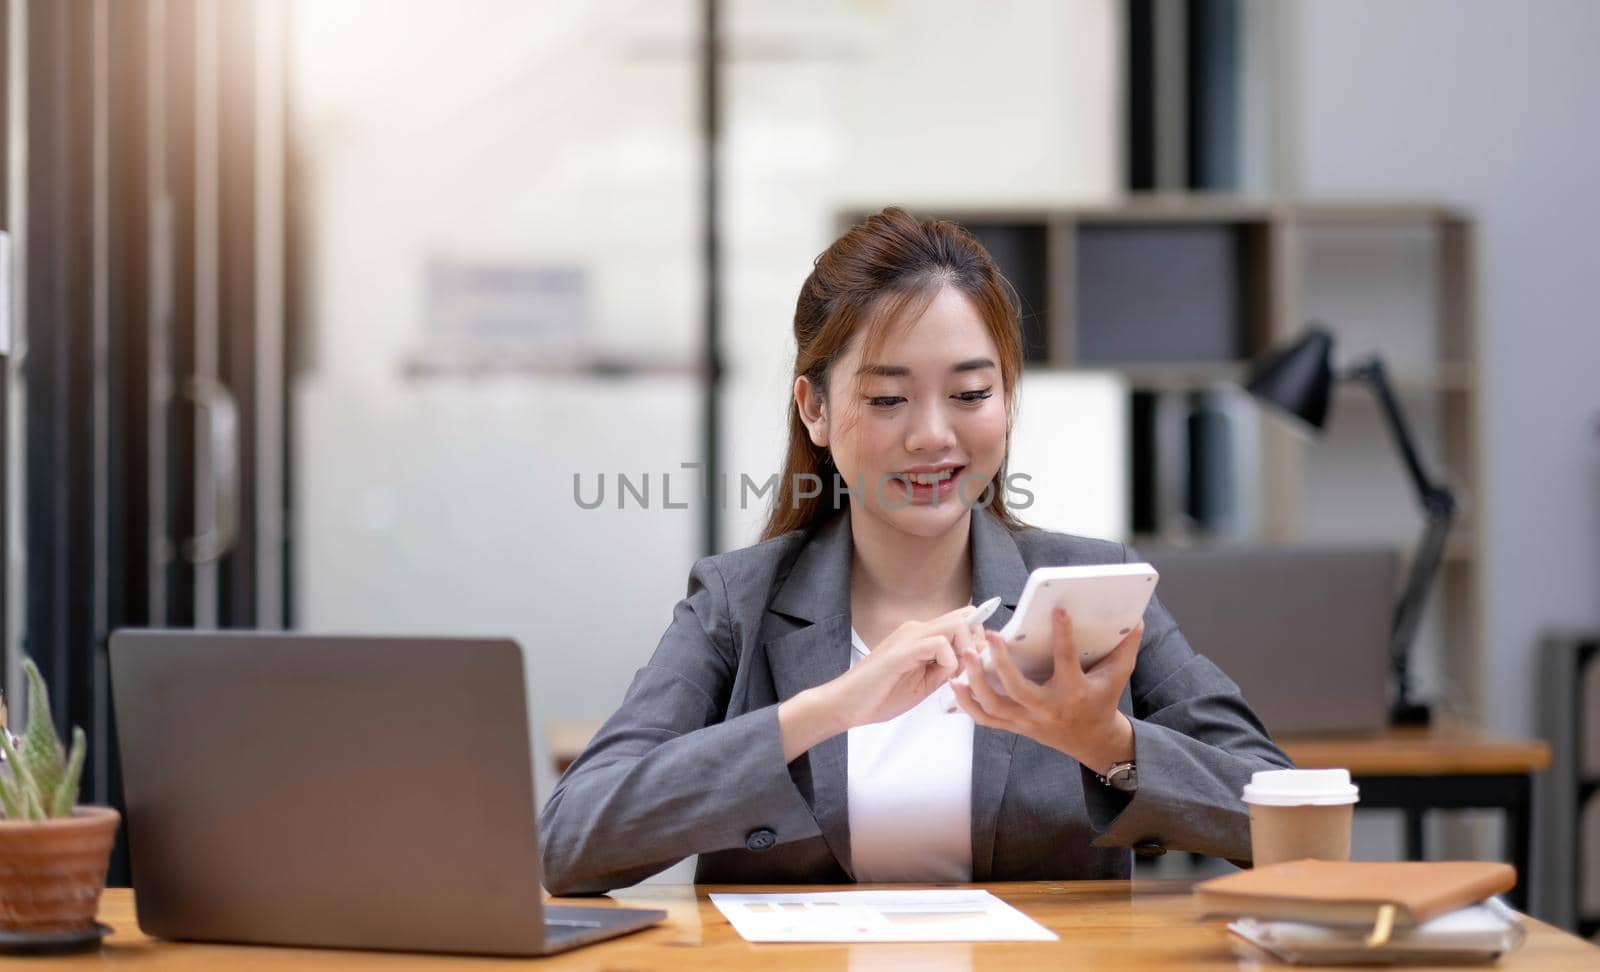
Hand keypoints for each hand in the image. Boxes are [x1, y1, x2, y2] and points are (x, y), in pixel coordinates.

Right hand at [822, 606, 981, 728]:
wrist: (847, 704)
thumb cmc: (881, 695)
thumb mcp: (924, 683)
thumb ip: (945, 669)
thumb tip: (970, 662)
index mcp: (921, 635)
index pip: (961, 620)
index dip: (977, 638)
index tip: (975, 663)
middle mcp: (916, 629)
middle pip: (964, 616)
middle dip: (977, 642)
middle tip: (969, 669)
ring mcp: (908, 637)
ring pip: (956, 625)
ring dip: (965, 651)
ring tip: (954, 675)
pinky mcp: (902, 651)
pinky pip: (939, 644)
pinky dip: (949, 661)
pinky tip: (941, 678)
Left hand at [949, 606, 1139, 773]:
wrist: (1092, 741)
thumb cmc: (1102, 700)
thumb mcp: (1117, 676)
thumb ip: (1125, 648)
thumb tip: (1135, 619)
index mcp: (1074, 692)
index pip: (1067, 661)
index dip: (1063, 635)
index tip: (1057, 610)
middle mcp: (1048, 708)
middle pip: (1019, 690)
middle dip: (1002, 664)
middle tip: (990, 636)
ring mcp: (1028, 720)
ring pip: (996, 705)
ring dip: (976, 682)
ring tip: (966, 655)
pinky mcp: (1014, 726)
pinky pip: (985, 719)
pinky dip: (967, 704)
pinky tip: (954, 683)